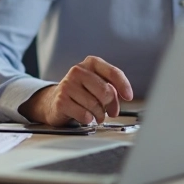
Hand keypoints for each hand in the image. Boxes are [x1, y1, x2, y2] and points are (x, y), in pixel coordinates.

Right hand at [19, 56, 133, 125]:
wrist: (54, 102)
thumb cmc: (81, 93)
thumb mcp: (97, 86)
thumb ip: (111, 90)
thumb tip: (117, 103)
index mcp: (90, 63)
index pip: (113, 72)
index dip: (123, 85)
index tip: (128, 97)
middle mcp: (77, 70)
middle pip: (105, 91)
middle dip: (110, 105)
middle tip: (110, 111)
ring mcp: (67, 84)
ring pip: (95, 105)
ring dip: (99, 115)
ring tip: (96, 115)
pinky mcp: (61, 100)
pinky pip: (84, 114)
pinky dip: (88, 119)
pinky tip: (85, 116)